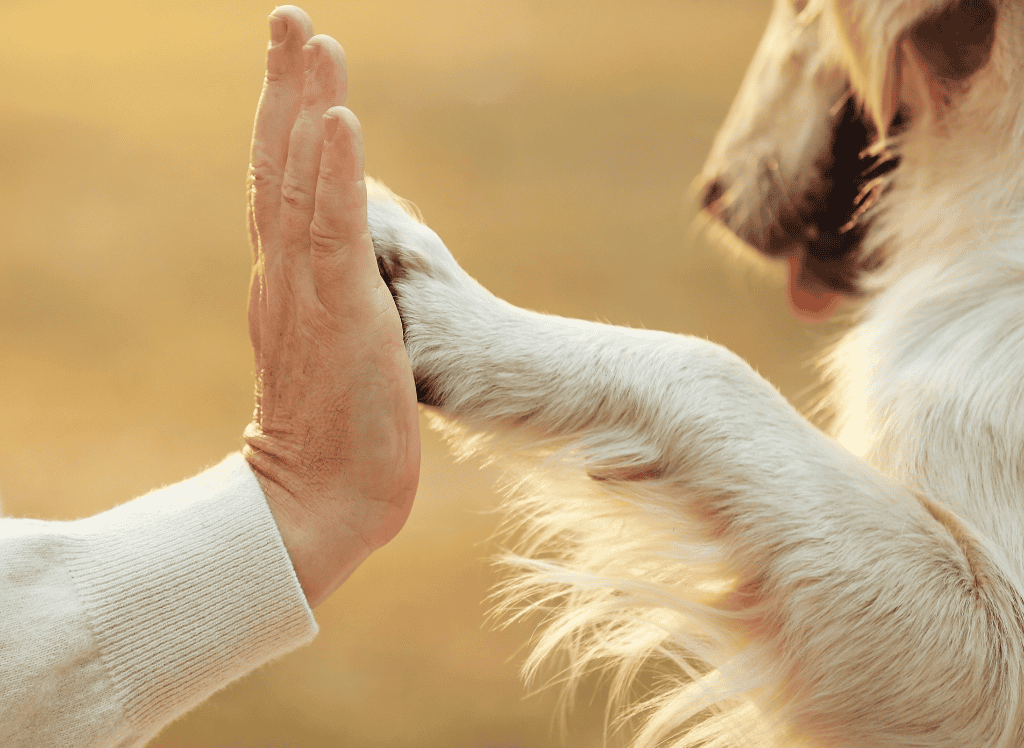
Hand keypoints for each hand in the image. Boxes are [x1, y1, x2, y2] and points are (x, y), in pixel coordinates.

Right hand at [243, 6, 419, 607]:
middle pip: (281, 166)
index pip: (282, 184)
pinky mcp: (341, 315)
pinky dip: (333, 173)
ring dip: (307, 110)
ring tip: (312, 43)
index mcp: (290, 282)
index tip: (293, 58)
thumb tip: (345, 269)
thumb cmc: (338, 429)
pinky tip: (337, 121)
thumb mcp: (336, 347)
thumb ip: (333, 300)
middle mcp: (288, 276)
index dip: (287, 119)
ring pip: (302, 185)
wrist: (325, 499)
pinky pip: (334, 232)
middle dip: (286, 89)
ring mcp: (310, 293)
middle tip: (288, 19)